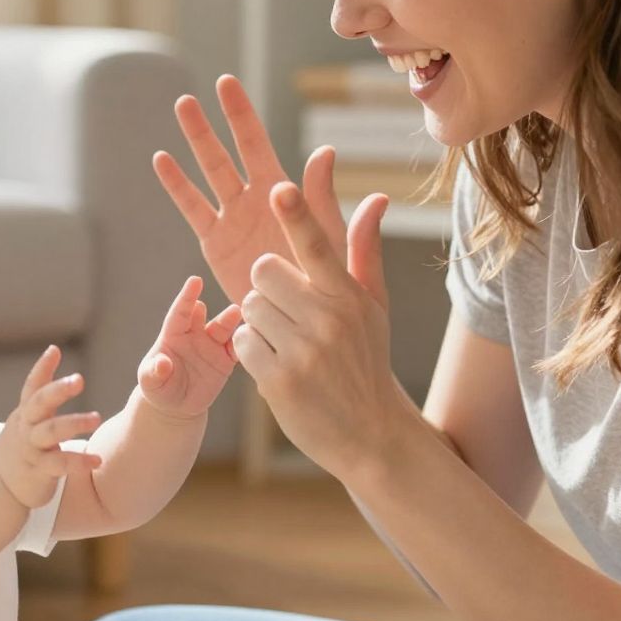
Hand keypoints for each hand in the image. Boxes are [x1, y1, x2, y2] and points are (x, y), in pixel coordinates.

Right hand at [0, 345, 102, 508]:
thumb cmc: (23, 442)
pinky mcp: (39, 470)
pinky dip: (78, 462)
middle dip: (57, 391)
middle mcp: (27, 426)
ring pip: (50, 432)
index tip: (55, 351)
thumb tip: (54, 348)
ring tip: (96, 418)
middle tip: (79, 380)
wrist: (1, 484)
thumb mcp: (29, 413)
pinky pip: (59, 464)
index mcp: (27, 411)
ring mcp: (31, 448)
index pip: (33, 386)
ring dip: (73, 423)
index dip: (42, 368)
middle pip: (39, 404)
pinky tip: (97, 460)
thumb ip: (43, 386)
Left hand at [137, 275, 243, 417]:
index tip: (195, 280)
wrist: (176, 404)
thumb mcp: (150, 382)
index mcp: (174, 333)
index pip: (181, 312)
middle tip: (235, 310)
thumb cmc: (158, 388)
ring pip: (225, 331)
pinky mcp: (225, 360)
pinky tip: (254, 342)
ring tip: (246, 323)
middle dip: (220, 314)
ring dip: (234, 326)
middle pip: (209, 319)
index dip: (187, 296)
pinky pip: (237, 350)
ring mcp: (212, 346)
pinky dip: (245, 345)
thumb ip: (154, 372)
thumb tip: (162, 364)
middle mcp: (195, 334)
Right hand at [154, 74, 350, 304]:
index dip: (240, 115)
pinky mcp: (216, 244)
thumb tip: (325, 150)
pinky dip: (177, 186)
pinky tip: (162, 161)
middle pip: (225, 153)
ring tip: (177, 112)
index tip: (225, 84)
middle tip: (188, 97)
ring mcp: (232, 219)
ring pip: (207, 173)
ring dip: (192, 143)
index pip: (256, 145)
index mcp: (280, 192)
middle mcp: (253, 199)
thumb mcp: (328, 236)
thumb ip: (322, 196)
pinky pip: (193, 209)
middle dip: (209, 125)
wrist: (302, 321)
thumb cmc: (328, 281)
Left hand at [233, 177, 401, 482]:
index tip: (279, 188)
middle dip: (265, 286)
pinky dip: (252, 353)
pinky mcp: (280, 381)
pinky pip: (243, 343)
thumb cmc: (366, 359)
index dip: (296, 215)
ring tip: (286, 345)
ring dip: (259, 323)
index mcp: (348, 296)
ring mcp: (304, 352)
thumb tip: (376, 197)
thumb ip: (364, 252)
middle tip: (286, 312)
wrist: (370, 432)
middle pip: (263, 270)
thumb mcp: (373, 307)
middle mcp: (328, 320)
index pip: (318, 246)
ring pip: (249, 307)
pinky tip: (276, 367)